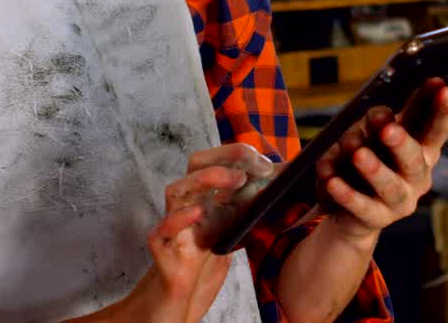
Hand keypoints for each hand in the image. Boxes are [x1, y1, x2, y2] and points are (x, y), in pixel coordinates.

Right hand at [133, 143, 276, 322]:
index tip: (265, 165)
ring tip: (235, 179)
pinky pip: (162, 231)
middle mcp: (189, 202)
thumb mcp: (238, 221)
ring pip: (176, 190)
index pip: (215, 160)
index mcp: (206, 193)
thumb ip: (254, 200)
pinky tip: (197, 213)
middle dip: (223, 158)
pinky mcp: (163, 250)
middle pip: (195, 165)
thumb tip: (286, 178)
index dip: (237, 156)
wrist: (186, 291)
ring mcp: (174, 224)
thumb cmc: (209, 252)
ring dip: (205, 179)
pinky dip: (178, 220)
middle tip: (251, 165)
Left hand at [315, 78, 447, 245]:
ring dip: (375, 170)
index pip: (436, 129)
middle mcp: (417, 177)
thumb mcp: (376, 132)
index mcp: (423, 152)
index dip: (442, 110)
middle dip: (401, 143)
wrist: (351, 209)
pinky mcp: (375, 218)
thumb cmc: (370, 157)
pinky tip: (332, 181)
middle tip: (387, 129)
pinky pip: (361, 206)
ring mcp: (398, 201)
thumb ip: (382, 120)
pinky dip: (346, 193)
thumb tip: (383, 115)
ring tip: (358, 154)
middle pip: (414, 160)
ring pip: (390, 187)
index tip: (443, 88)